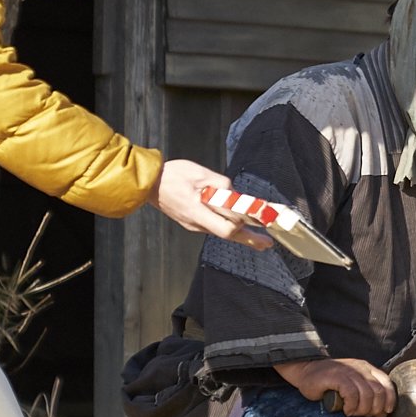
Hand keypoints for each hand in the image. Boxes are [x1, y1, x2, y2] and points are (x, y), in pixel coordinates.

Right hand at [152, 159, 272, 249]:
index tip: (259, 220)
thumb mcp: (199, 173)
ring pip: (222, 232)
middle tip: (267, 243)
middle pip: (228, 236)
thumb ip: (220, 184)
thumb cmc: (172, 175)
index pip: (226, 228)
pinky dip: (229, 226)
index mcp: (197, 212)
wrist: (148, 183)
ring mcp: (194, 225)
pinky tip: (239, 225)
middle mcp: (196, 223)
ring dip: (241, 234)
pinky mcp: (193, 222)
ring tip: (260, 240)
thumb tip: (236, 195)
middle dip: (250, 240)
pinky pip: (214, 226)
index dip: (243, 224)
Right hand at [275, 357, 396, 416]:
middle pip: (378, 392)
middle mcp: (361, 368)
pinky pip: (352, 394)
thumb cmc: (329, 383)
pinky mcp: (337, 376)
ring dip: (362, 409)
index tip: (383, 413)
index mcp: (367, 368)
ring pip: (366, 394)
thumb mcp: (352, 384)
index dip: (389, 401)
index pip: (387, 384)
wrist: (305, 371)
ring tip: (353, 414)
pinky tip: (345, 410)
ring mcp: (349, 371)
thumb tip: (380, 414)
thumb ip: (365, 393)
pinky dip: (351, 406)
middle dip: (374, 409)